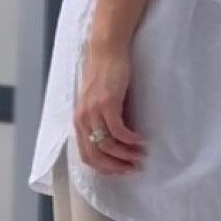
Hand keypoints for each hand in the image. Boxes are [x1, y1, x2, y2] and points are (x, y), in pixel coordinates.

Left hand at [73, 39, 146, 174]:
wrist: (106, 51)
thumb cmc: (105, 74)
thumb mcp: (99, 101)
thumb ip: (102, 121)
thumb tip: (116, 140)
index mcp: (79, 120)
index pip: (87, 156)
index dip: (104, 168)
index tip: (120, 170)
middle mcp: (83, 119)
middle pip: (96, 155)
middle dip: (116, 167)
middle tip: (133, 169)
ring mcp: (94, 111)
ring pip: (108, 146)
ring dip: (126, 155)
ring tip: (141, 155)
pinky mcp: (107, 103)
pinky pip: (119, 131)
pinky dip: (131, 140)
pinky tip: (141, 140)